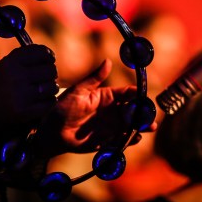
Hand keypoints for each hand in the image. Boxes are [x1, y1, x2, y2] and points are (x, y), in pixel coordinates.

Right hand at [0, 44, 58, 133]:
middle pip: (51, 70)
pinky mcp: (25, 112)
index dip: (48, 56)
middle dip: (50, 73)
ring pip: (53, 87)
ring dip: (50, 88)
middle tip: (44, 77)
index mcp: (11, 62)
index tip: (48, 60)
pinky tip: (40, 100)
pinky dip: (48, 101)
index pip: (42, 53)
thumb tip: (51, 55)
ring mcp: (21, 95)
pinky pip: (50, 102)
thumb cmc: (0, 81)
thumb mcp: (7, 62)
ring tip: (42, 89)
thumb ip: (27, 55)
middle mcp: (16, 77)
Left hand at [33, 59, 153, 157]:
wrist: (51, 132)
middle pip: (132, 110)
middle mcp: (111, 111)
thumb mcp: (78, 91)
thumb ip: (94, 78)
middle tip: (150, 114)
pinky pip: (121, 140)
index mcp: (106, 96)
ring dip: (139, 126)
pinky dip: (129, 140)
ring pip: (129, 125)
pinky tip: (135, 138)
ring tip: (148, 127)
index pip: (126, 93)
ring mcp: (109, 126)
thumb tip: (108, 61)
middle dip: (143, 112)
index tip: (145, 96)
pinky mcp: (106, 140)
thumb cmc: (62, 108)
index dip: (137, 94)